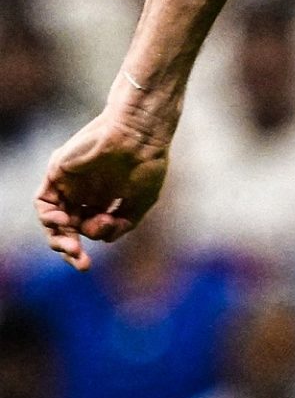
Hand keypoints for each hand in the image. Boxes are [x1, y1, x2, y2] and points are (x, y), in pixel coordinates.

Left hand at [35, 111, 170, 270]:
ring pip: (53, 218)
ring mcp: (71, 184)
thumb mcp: (141, 202)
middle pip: (68, 227)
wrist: (141, 135)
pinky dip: (48, 216)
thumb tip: (100, 239)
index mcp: (104, 199)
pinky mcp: (59, 173)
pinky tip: (63, 222)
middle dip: (70, 248)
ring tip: (71, 247)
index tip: (93, 255)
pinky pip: (43, 201)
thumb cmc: (147, 164)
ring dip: (58, 237)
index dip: (86, 245)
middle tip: (80, 262)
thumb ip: (121, 224)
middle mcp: (85, 193)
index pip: (86, 228)